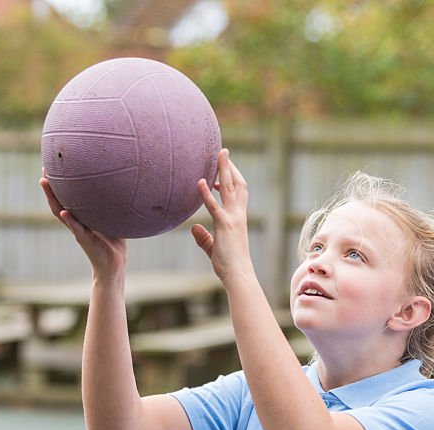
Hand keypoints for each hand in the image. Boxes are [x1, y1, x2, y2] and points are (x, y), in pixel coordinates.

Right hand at [39, 170, 126, 279]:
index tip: (54, 166)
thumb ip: (113, 205)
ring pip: (60, 212)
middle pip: (58, 201)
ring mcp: (78, 230)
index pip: (67, 197)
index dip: (60, 184)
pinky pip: (76, 228)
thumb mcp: (113, 219)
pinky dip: (70, 220)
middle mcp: (76, 221)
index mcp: (81, 216)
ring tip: (44, 183)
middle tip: (43, 169)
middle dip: (50, 186)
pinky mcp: (84, 240)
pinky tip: (64, 211)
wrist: (114, 264)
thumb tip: (123, 185)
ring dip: (52, 197)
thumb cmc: (114, 241)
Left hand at [191, 149, 251, 281]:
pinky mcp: (223, 225)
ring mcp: (232, 218)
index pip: (239, 192)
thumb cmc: (229, 264)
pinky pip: (214, 206)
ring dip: (223, 170)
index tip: (224, 167)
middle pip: (236, 184)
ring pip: (228, 188)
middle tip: (223, 150)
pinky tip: (200, 181)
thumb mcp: (214, 248)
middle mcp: (238, 214)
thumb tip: (194, 228)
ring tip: (218, 153)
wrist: (238, 275)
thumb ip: (205, 238)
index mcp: (238, 218)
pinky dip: (206, 193)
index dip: (232, 177)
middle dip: (229, 166)